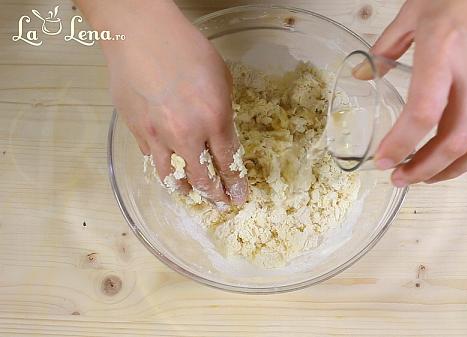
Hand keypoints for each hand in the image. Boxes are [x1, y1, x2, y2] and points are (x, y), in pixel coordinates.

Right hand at [82, 1, 247, 204]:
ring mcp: (158, 136)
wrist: (141, 34)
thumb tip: (220, 133)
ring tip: (191, 196)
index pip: (228, 164)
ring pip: (172, 177)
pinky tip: (167, 167)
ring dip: (185, 190)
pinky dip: (163, 166)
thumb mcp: (221, 79)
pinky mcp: (136, 131)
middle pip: (202, 179)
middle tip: (220, 204)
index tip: (238, 197)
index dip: (235, 184)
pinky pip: (152, 158)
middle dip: (214, 196)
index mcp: (215, 120)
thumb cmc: (186, 48)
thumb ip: (223, 112)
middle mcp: (186, 135)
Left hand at [372, 0, 466, 185]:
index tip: (383, 161)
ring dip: (456, 169)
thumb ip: (386, 47)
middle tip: (400, 177)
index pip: (422, 114)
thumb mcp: (414, 13)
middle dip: (423, 169)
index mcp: (442, 57)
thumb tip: (364, 74)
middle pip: (453, 141)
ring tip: (431, 176)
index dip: (400, 144)